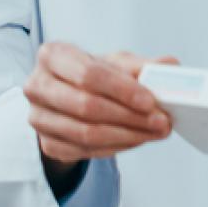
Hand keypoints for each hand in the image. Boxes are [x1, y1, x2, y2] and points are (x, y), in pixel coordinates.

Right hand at [24, 43, 174, 167]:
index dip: (122, 90)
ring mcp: (38, 118)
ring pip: (86, 133)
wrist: (68, 96)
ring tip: (155, 132)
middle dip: (130, 117)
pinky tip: (136, 140)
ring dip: (128, 136)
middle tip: (161, 122)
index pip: (89, 74)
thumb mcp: (115, 63)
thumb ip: (141, 65)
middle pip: (87, 106)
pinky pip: (85, 151)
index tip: (151, 101)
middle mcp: (37, 85)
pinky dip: (116, 147)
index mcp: (52, 55)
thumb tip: (170, 66)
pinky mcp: (46, 144)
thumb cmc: (91, 74)